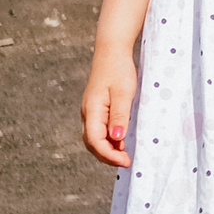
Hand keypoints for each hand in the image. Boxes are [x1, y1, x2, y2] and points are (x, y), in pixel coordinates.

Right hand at [81, 49, 135, 167]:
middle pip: (92, 144)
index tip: (125, 161)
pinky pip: (99, 130)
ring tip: (124, 155)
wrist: (112, 51)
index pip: (95, 141)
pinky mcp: (97, 109)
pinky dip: (108, 140)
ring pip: (94, 138)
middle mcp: (87, 114)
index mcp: (92, 111)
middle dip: (107, 156)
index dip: (109, 155)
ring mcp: (91, 112)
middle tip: (126, 162)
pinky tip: (121, 142)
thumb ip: (120, 116)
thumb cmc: (119, 69)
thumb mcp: (124, 92)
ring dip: (107, 149)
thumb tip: (116, 140)